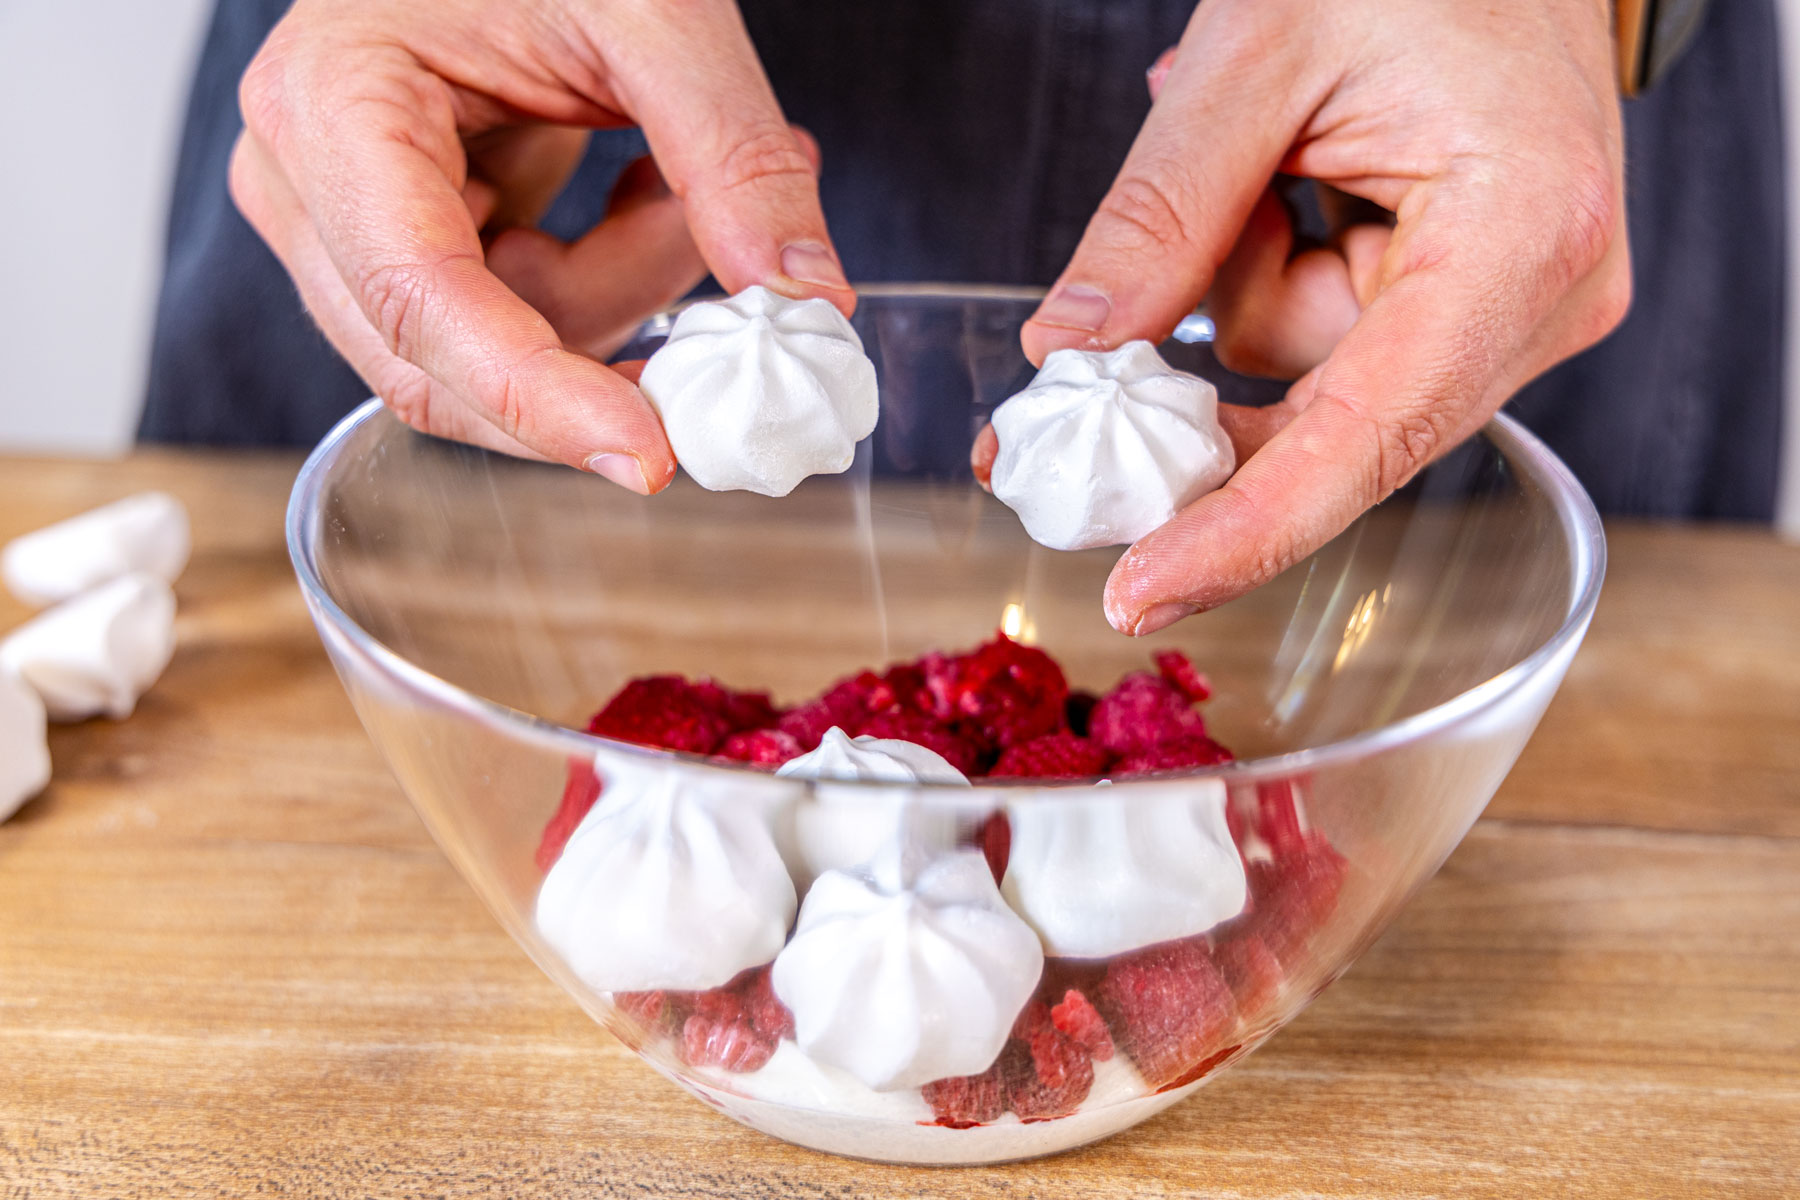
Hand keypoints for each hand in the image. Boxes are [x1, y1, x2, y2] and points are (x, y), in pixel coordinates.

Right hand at [230, 0, 851, 492]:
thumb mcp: (654, 9)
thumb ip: (731, 153)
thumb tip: (804, 296)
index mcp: (333, 106)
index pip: (422, 302)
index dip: (538, 397)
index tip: (652, 455)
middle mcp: (309, 181)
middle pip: (446, 363)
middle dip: (602, 351)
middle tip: (731, 325)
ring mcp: (346, 219)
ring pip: (494, 354)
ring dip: (620, 291)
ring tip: (685, 189)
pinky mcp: (405, 238)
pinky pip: (514, 316)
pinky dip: (602, 275)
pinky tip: (640, 193)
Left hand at [1016, 0, 1629, 633]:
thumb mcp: (1259, 53)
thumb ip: (1161, 215)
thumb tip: (1072, 352)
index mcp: (1524, 235)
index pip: (1370, 437)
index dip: (1244, 529)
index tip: (1137, 586)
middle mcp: (1543, 299)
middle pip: (1334, 430)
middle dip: (1202, 411)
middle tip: (1065, 415)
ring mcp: (1515, 311)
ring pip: (1314, 388)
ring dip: (1243, 294)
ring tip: (1262, 171)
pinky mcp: (1473, 306)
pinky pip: (1331, 352)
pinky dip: (1271, 288)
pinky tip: (1282, 198)